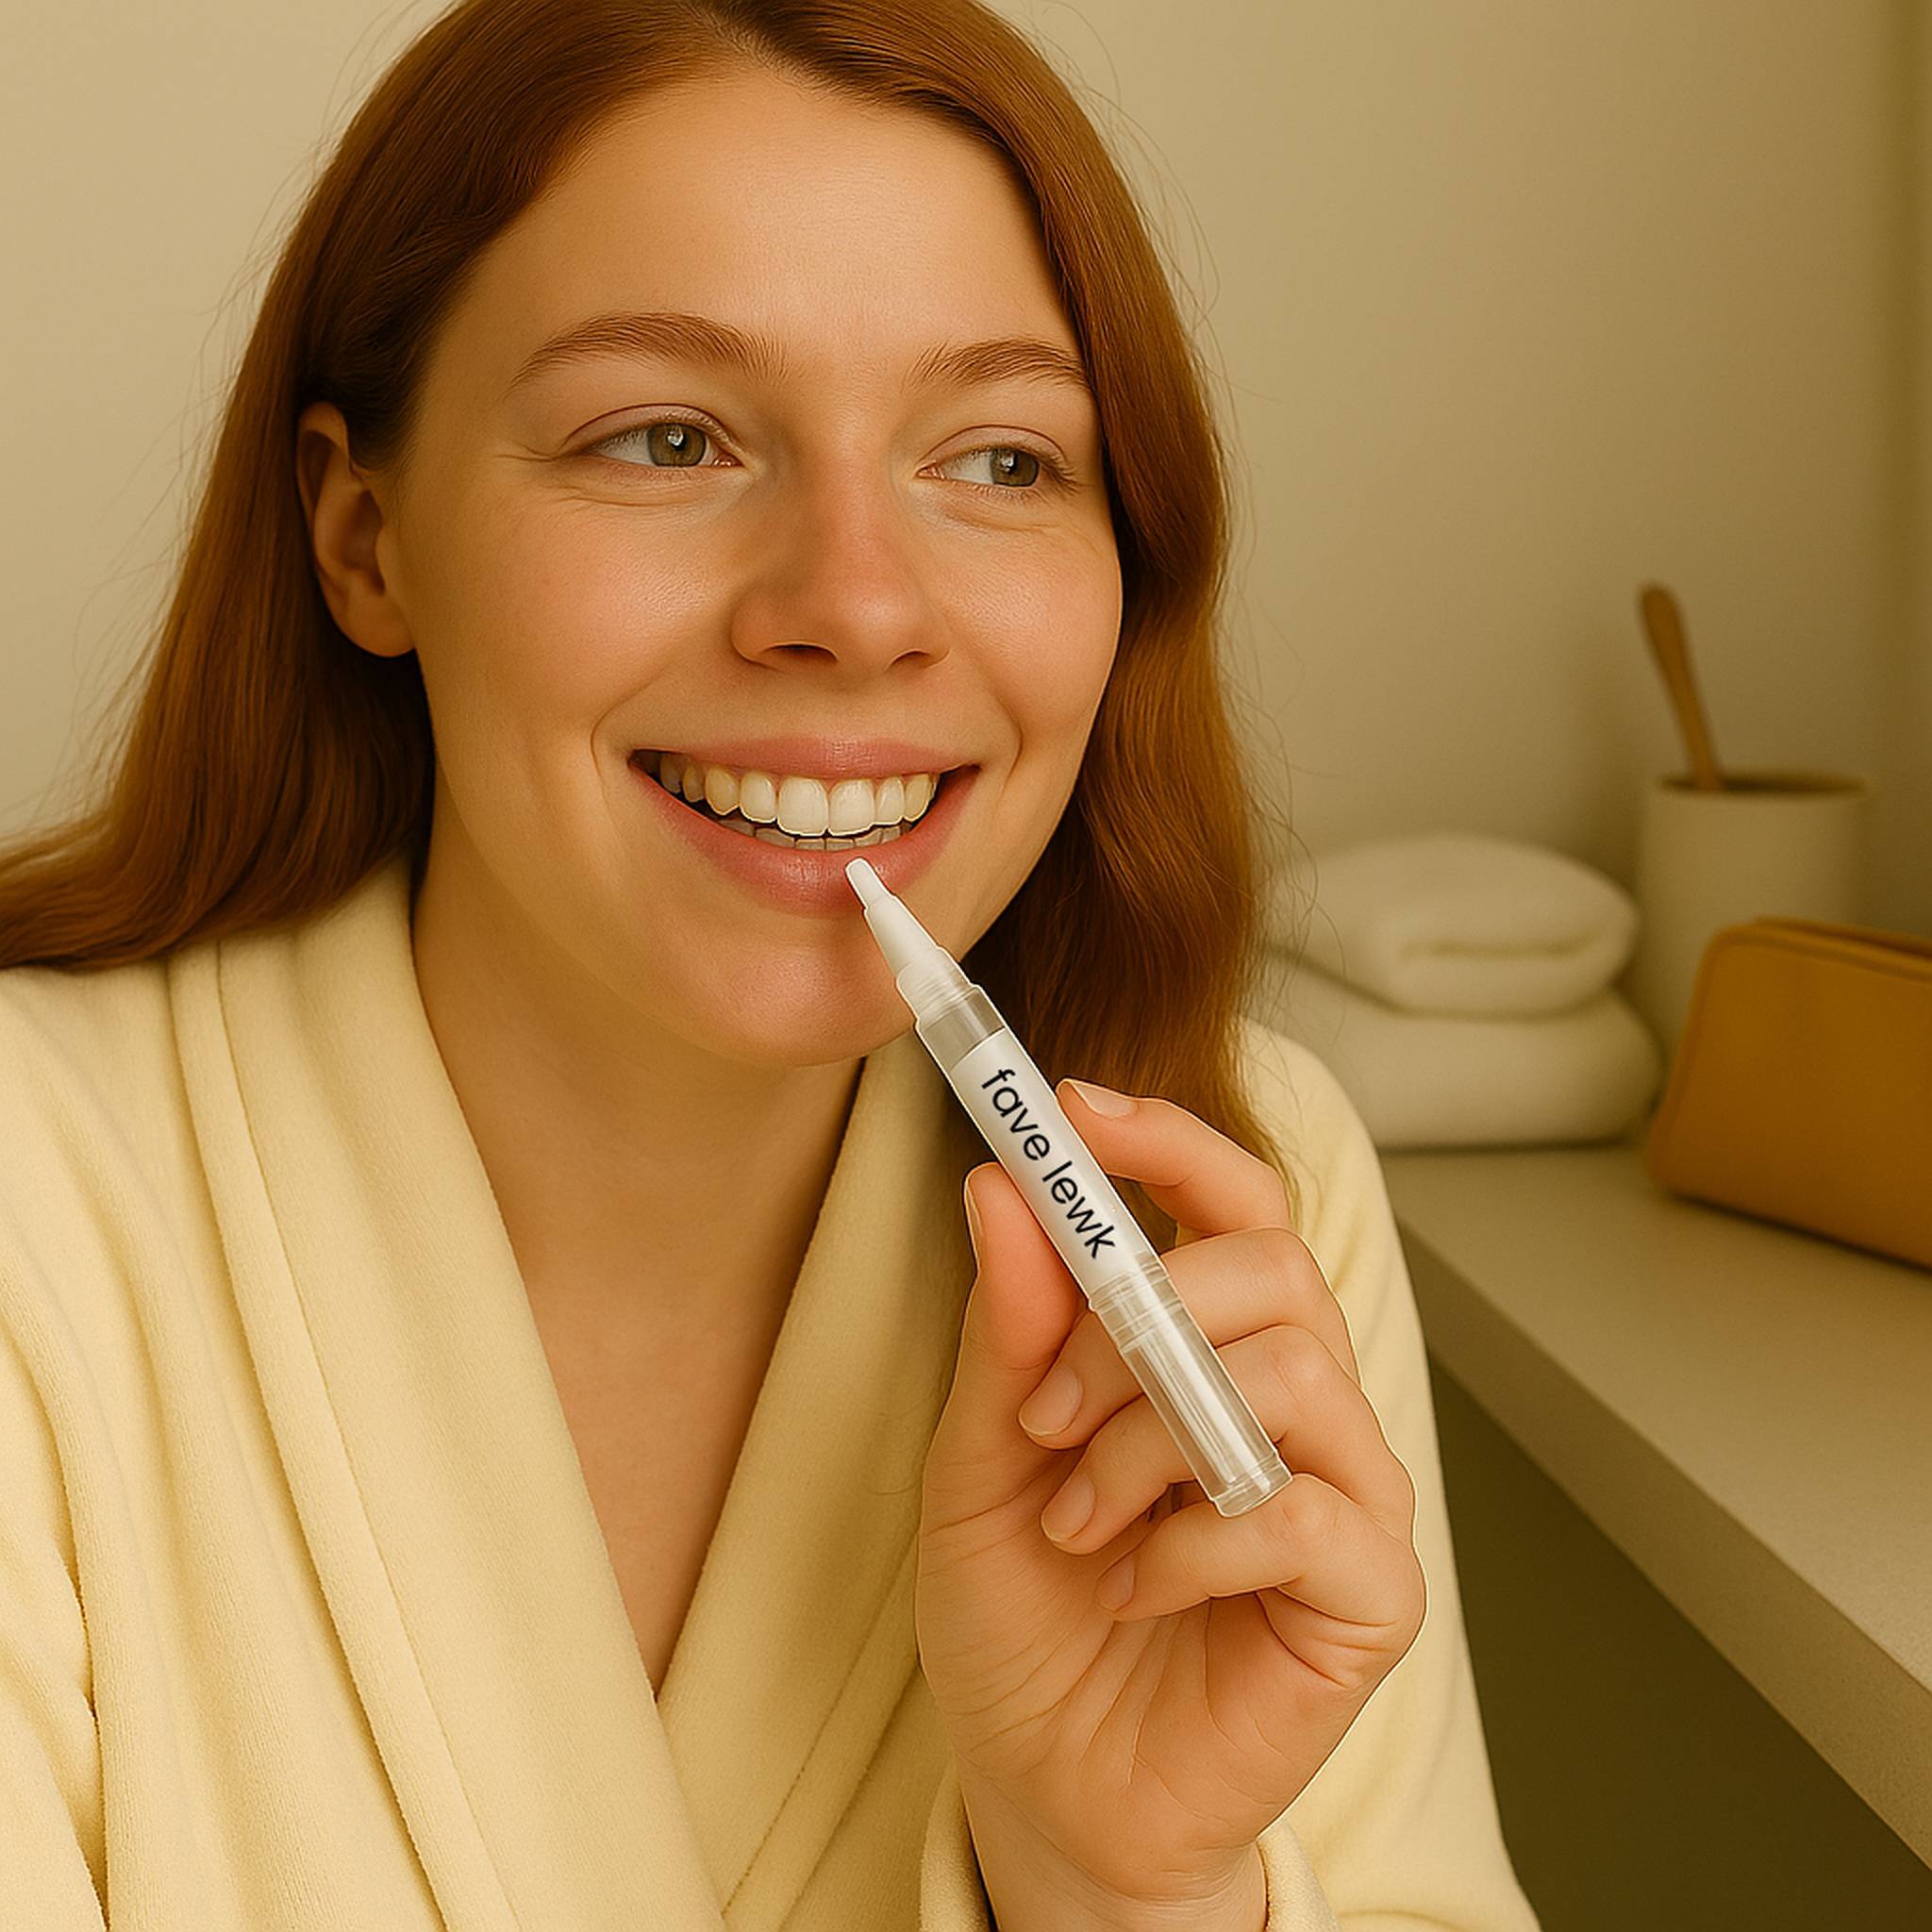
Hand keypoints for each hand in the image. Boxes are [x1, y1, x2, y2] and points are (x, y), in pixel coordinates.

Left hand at [915, 1078, 1426, 1913]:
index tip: (1071, 1107)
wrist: (1046, 1792)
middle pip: (1271, 1264)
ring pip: (1287, 1372)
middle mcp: (1298, 1401)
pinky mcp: (1372, 1594)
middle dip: (1137, 1315)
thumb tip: (1002, 1187)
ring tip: (1075, 1522)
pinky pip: (1305, 1512)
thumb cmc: (1026, 1619)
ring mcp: (1347, 1493)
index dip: (1167, 1138)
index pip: (1233, 1200)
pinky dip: (1193, 1542)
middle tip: (1042, 1407)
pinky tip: (1135, 1589)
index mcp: (1211, 1349)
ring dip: (1145, 1438)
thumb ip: (1008, 1332)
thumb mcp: (981, 1462)